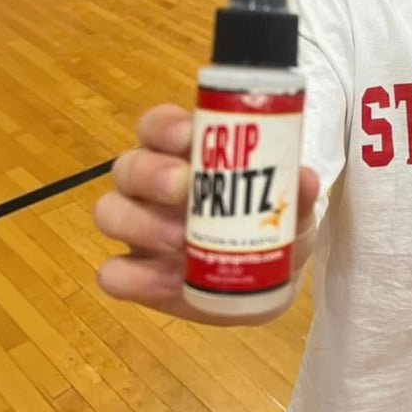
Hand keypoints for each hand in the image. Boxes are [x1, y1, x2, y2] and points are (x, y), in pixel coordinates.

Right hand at [94, 104, 318, 324]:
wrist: (264, 285)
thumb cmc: (268, 228)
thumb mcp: (290, 211)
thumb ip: (296, 195)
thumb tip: (304, 177)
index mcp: (183, 154)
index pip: (158, 125)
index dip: (167, 126)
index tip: (191, 135)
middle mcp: (150, 185)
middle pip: (127, 165)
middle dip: (151, 173)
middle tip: (182, 189)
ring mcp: (136, 229)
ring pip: (108, 211)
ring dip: (139, 223)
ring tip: (178, 241)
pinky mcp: (133, 273)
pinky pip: (112, 272)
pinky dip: (135, 276)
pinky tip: (169, 281)